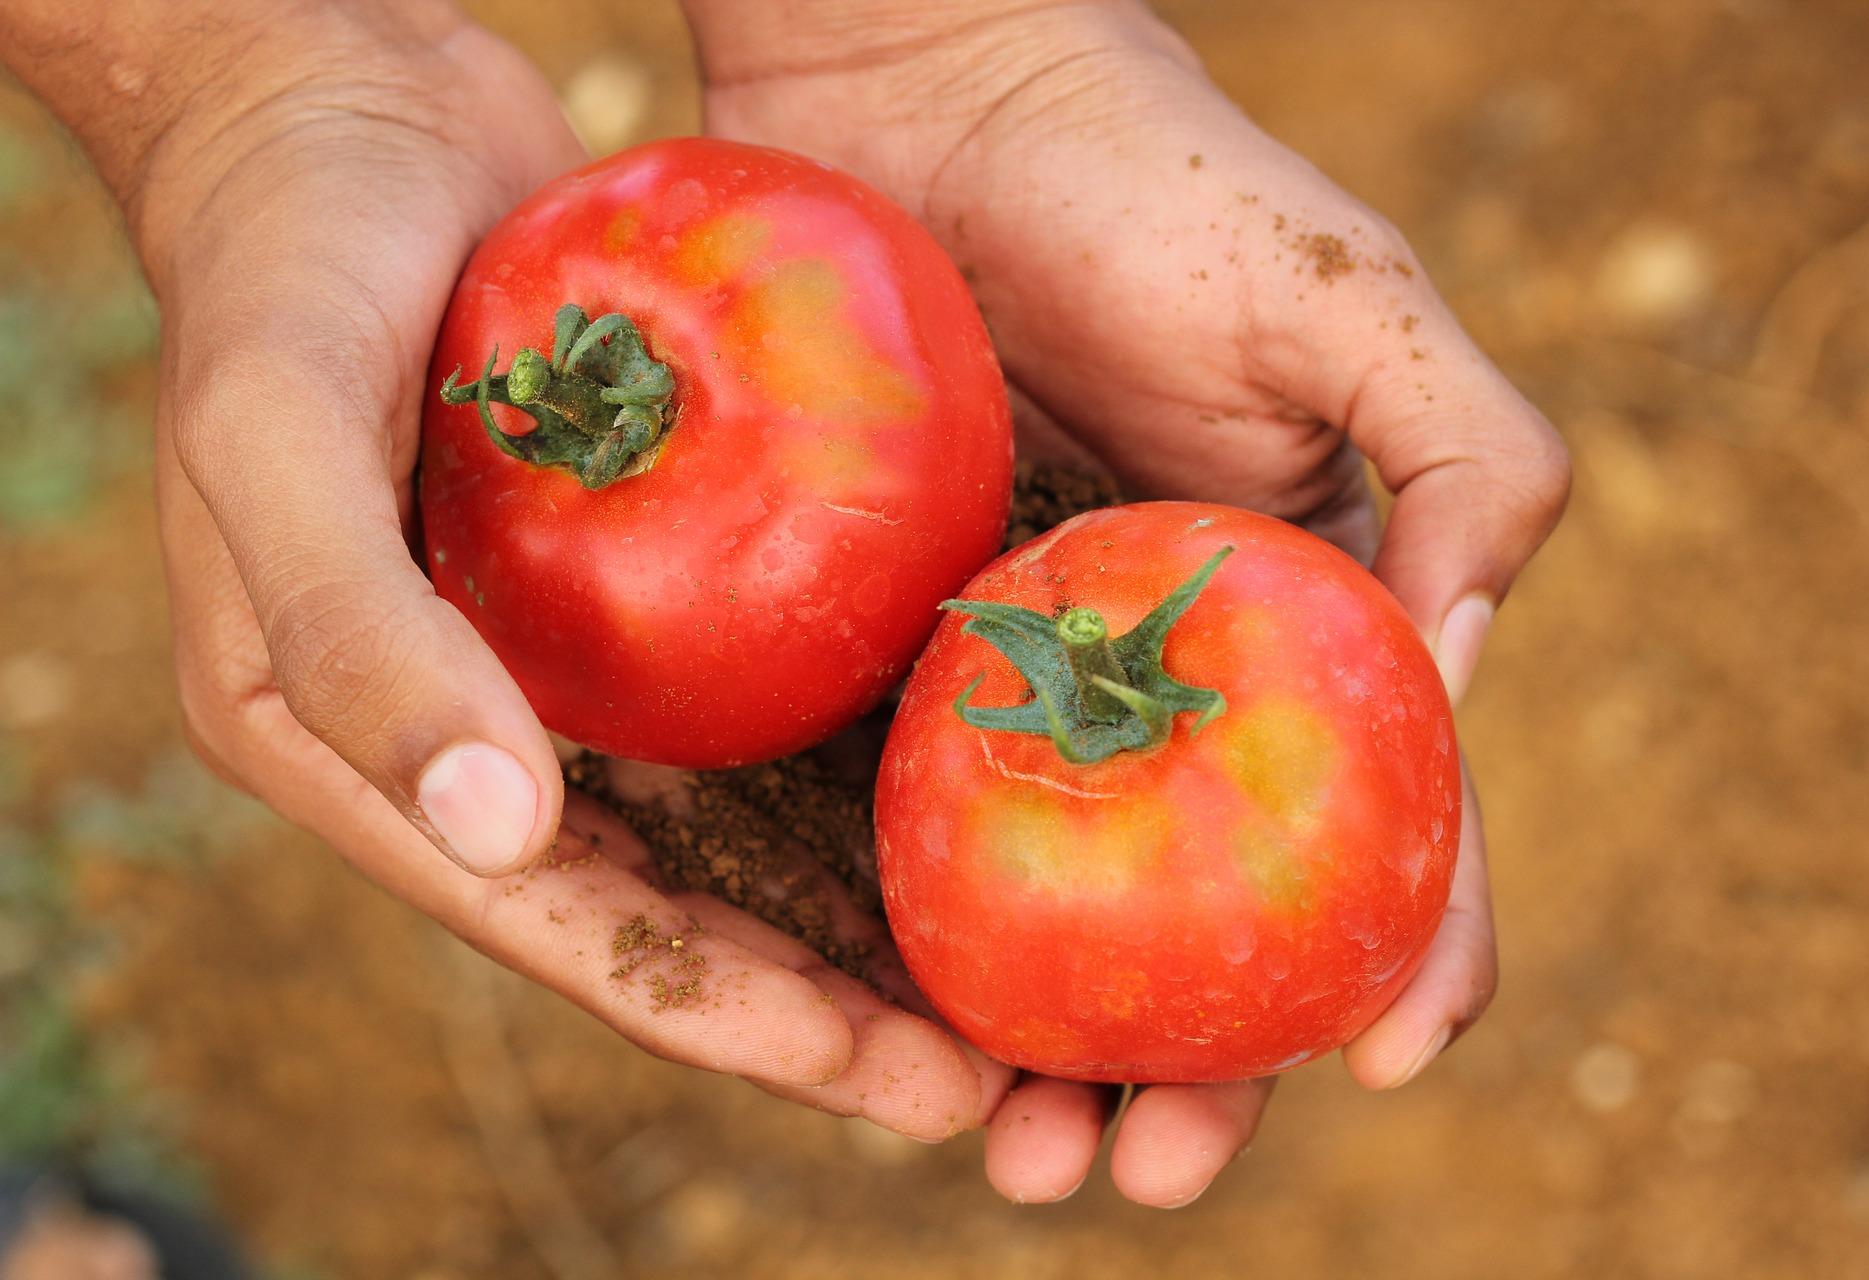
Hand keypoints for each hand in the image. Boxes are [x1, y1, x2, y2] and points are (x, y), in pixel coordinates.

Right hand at [1, 1, 999, 1136]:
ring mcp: (550, 664)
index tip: (889, 1080)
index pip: (569, 930)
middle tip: (989, 1077)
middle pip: (670, 917)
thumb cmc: (282, 255)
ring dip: (856, 914)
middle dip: (821, 1012)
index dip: (732, 1018)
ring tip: (1002, 981)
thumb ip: (360, 639)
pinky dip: (845, 766)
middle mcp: (464, 735)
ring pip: (726, 833)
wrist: (334, 98)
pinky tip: (967, 788)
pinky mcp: (621, 584)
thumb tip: (500, 838)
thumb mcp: (277, 432)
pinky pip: (747, 703)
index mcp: (358, 751)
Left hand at [691, 0, 1569, 1203]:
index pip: (1381, 819)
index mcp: (1304, 620)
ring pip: (1060, 912)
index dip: (1405, 951)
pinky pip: (911, 825)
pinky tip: (894, 1027)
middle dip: (1202, 1067)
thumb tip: (1464, 675)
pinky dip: (920, 942)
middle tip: (1148, 1171)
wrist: (920, 99)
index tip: (1388, 1062)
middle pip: (1207, 910)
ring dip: (1053, 1053)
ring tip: (1019, 1156)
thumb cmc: (1150, 181)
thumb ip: (1472, 465)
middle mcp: (1168, 678)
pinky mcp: (888, 661)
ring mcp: (1023, 684)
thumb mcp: (1352, 303)